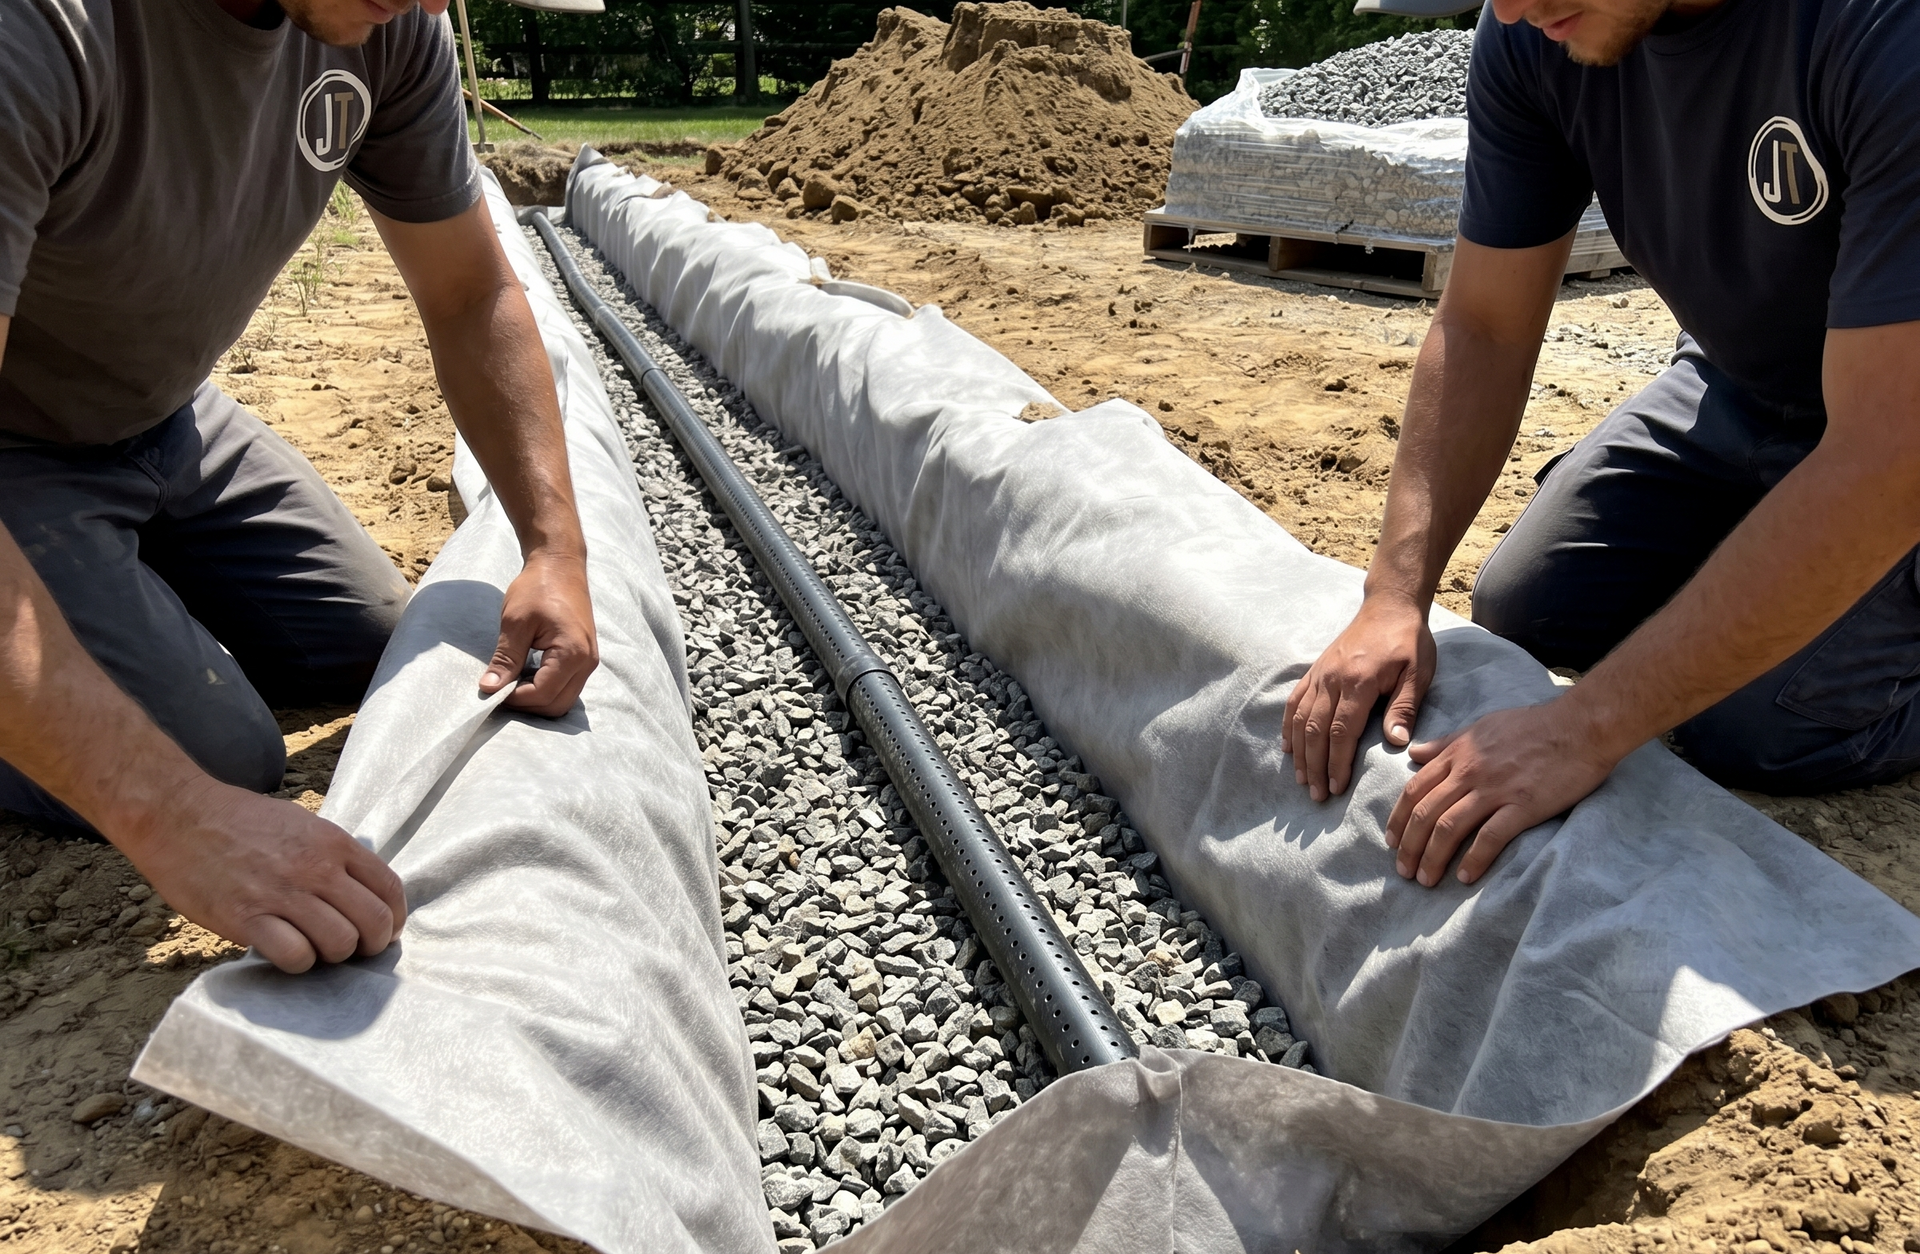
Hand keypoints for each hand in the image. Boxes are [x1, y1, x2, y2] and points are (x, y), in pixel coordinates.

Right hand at [125, 779, 407, 972]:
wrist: (179, 816)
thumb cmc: (241, 823)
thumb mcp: (303, 825)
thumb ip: (335, 856)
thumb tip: (364, 891)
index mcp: (334, 842)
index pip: (390, 889)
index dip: (393, 918)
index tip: (383, 931)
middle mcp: (316, 867)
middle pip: (374, 922)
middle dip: (371, 945)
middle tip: (352, 949)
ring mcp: (282, 893)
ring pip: (340, 943)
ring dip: (332, 956)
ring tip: (315, 949)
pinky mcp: (246, 917)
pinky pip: (295, 956)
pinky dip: (298, 963)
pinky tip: (284, 951)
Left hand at [479, 551, 598, 715]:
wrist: (560, 565)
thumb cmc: (537, 587)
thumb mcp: (515, 622)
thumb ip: (505, 659)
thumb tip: (489, 689)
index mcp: (572, 653)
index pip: (542, 694)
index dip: (514, 698)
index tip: (490, 689)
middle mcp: (587, 662)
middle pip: (556, 706)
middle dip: (527, 705)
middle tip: (499, 690)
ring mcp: (589, 662)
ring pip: (563, 701)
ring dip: (537, 699)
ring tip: (512, 683)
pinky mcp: (585, 659)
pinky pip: (567, 688)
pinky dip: (546, 690)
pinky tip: (526, 675)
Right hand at [1283, 593, 1435, 801]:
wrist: (1388, 606)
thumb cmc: (1408, 641)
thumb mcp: (1417, 673)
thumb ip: (1404, 707)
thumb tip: (1396, 743)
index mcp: (1358, 683)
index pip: (1341, 732)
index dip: (1336, 762)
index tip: (1336, 788)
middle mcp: (1332, 680)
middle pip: (1315, 731)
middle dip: (1315, 766)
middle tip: (1317, 795)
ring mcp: (1320, 675)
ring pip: (1301, 719)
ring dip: (1299, 752)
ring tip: (1302, 779)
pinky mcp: (1316, 670)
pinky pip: (1295, 701)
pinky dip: (1288, 726)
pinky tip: (1288, 747)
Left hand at [1386, 698, 1621, 885]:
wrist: (1580, 726)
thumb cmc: (1533, 724)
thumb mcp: (1482, 725)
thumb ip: (1446, 743)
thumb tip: (1414, 753)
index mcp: (1458, 753)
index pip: (1415, 790)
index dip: (1399, 818)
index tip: (1392, 841)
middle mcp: (1469, 772)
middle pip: (1426, 813)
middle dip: (1409, 846)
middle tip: (1403, 870)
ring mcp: (1495, 789)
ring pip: (1449, 828)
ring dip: (1432, 857)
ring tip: (1426, 880)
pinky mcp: (1523, 806)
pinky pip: (1490, 837)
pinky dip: (1473, 860)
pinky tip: (1464, 877)